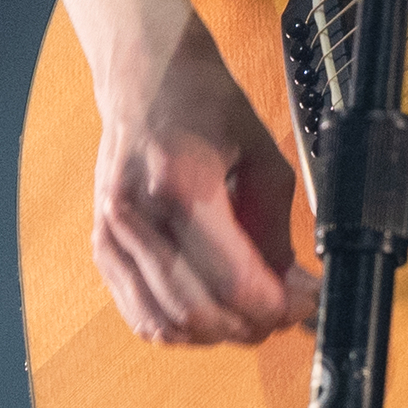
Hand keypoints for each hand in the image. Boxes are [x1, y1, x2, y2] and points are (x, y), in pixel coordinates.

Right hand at [91, 20, 317, 344]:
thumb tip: (287, 284)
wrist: (143, 73)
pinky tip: (212, 312)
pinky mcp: (101, 247)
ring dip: (217, 333)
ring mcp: (111, 235)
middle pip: (197, 311)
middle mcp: (136, 216)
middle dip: (251, 325)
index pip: (231, 279)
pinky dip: (180, 326)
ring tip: (253, 314)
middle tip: (286, 313)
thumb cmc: (203, 102)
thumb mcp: (261, 152)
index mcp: (182, 184)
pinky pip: (139, 313)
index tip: (307, 303)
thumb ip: (274, 225)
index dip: (276, 306)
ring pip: (166, 323)